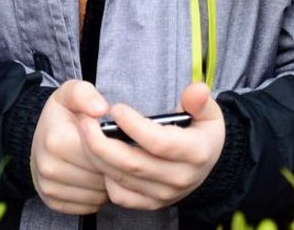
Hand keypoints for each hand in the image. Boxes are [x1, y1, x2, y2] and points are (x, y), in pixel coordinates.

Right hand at [31, 80, 110, 214]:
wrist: (38, 136)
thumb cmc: (61, 114)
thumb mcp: (71, 93)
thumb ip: (86, 95)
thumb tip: (101, 108)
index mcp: (56, 140)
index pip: (99, 152)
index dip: (114, 146)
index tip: (117, 138)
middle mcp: (49, 167)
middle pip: (99, 175)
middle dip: (113, 165)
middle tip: (117, 152)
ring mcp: (49, 188)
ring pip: (96, 194)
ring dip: (107, 183)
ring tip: (106, 164)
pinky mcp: (52, 202)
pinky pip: (88, 206)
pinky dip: (97, 196)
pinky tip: (96, 178)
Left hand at [77, 82, 225, 209]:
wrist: (205, 165)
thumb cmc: (201, 132)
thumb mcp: (208, 112)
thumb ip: (199, 101)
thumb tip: (197, 89)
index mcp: (197, 153)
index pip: (159, 142)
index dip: (134, 126)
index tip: (116, 108)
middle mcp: (181, 178)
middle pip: (133, 164)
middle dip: (102, 142)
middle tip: (85, 121)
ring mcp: (165, 195)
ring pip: (122, 178)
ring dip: (98, 156)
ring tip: (85, 133)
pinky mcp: (151, 204)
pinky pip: (120, 196)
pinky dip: (105, 177)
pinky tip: (101, 157)